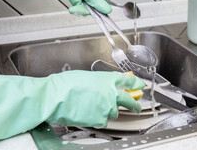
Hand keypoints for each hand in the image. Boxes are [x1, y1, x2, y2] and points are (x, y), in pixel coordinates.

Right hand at [0, 70, 144, 140]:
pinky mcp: (100, 119)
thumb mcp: (87, 76)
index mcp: (109, 79)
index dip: (137, 84)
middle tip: (137, 104)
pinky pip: (104, 120)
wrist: (55, 97)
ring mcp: (107, 107)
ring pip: (115, 112)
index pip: (129, 82)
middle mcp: (111, 93)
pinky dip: (99, 118)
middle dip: (134, 103)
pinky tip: (90, 113)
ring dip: (111, 110)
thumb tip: (107, 84)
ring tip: (100, 108)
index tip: (141, 86)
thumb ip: (101, 81)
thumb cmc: (66, 84)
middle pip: (129, 99)